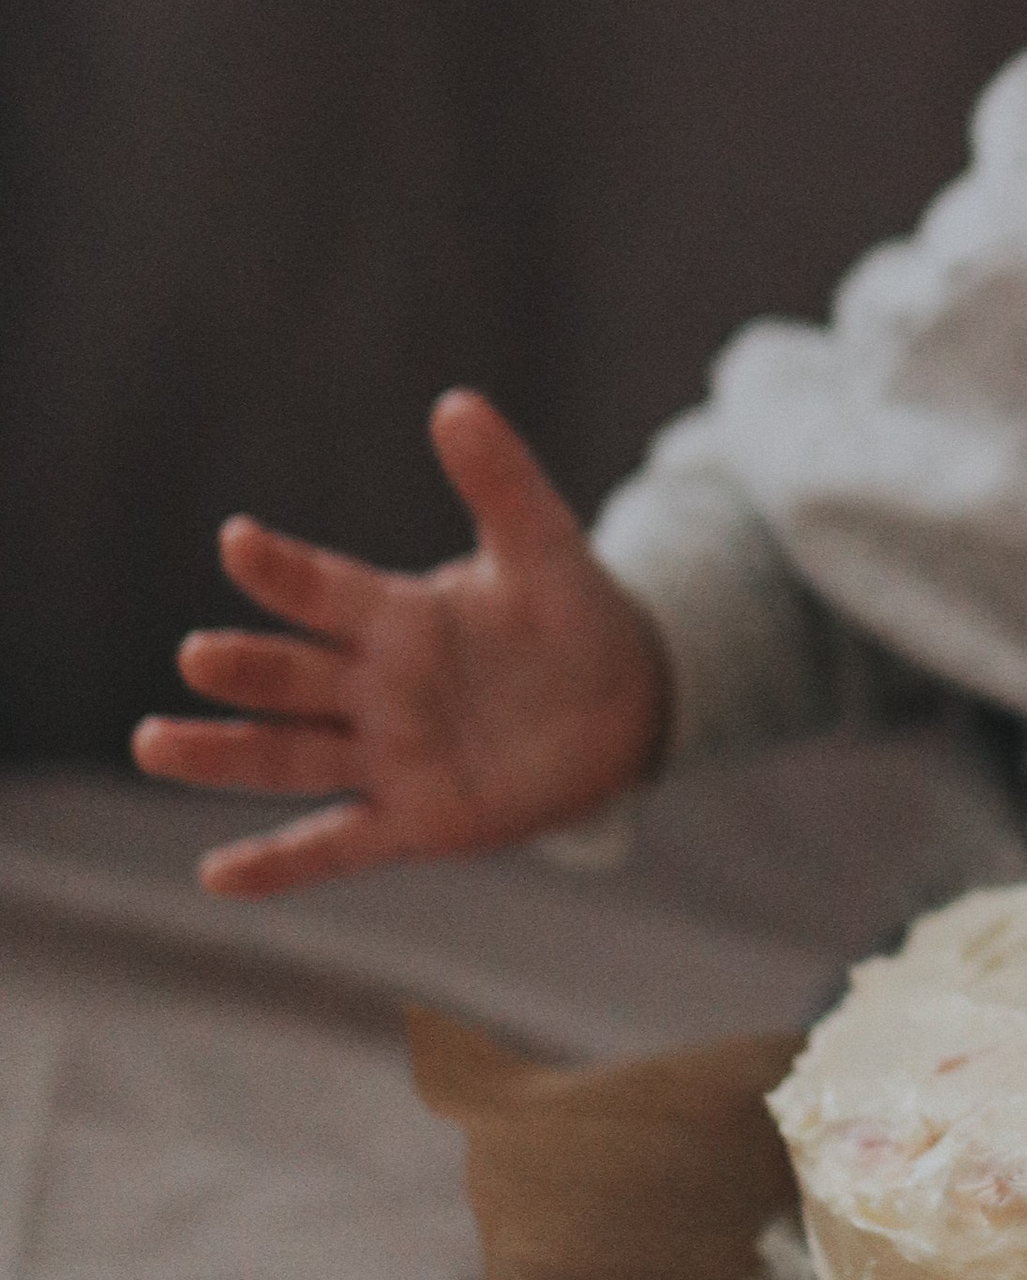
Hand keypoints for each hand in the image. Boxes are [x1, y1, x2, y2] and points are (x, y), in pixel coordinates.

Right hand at [131, 392, 671, 895]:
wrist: (620, 705)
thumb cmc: (568, 617)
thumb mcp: (542, 548)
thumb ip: (500, 483)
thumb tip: (456, 403)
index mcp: (395, 616)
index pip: (325, 590)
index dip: (284, 569)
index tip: (238, 539)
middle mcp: (372, 687)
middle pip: (291, 677)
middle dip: (246, 669)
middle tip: (198, 656)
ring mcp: (386, 756)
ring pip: (288, 756)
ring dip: (223, 755)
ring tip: (154, 744)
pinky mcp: (414, 821)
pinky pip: (335, 844)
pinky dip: (279, 864)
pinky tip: (216, 876)